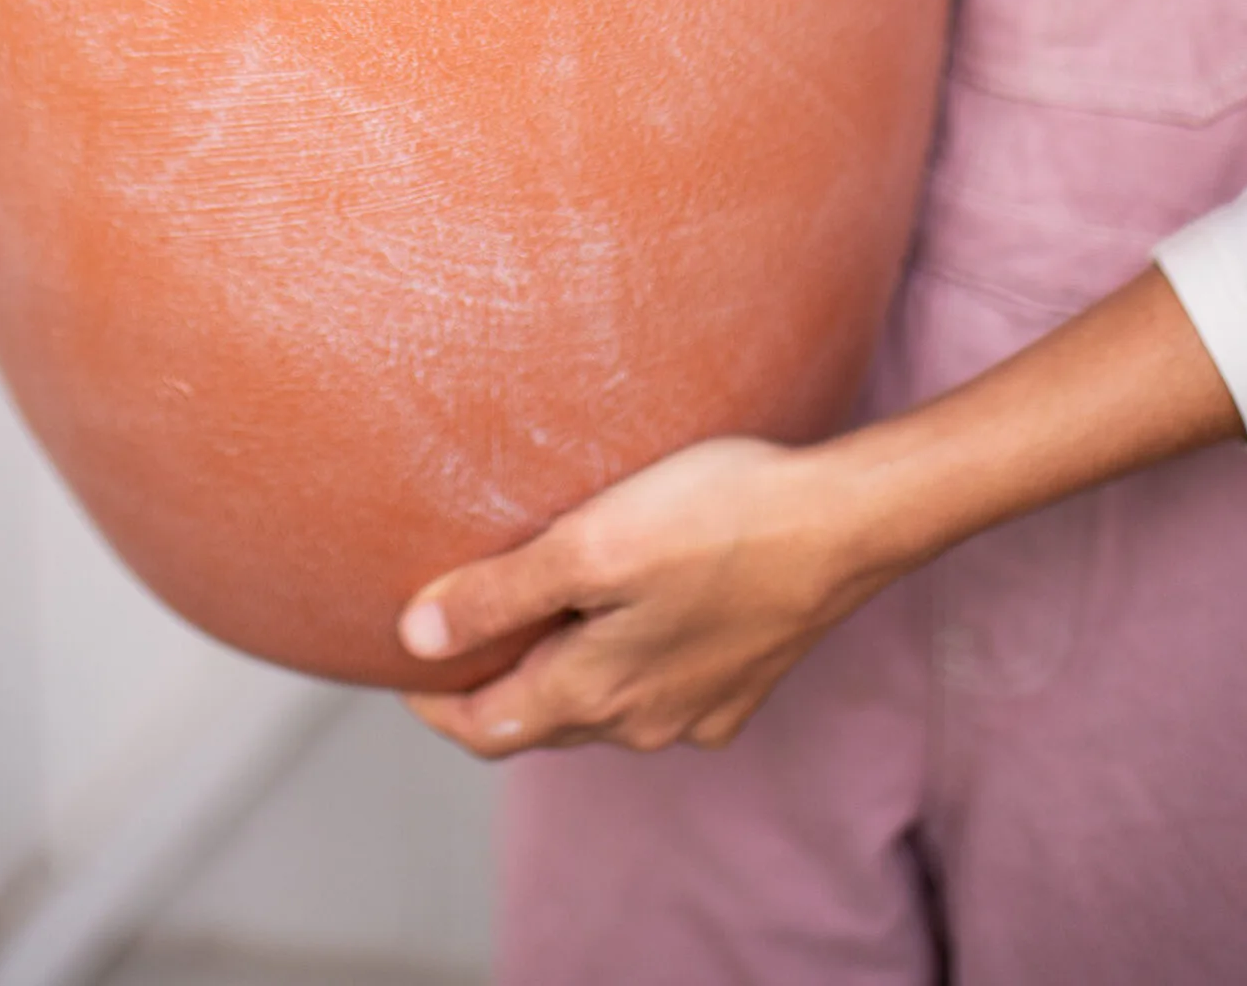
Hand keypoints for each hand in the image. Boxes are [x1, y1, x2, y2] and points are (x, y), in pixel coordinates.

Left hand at [398, 436, 885, 758]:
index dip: (433, 702)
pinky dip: (622, 657)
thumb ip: (500, 594)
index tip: (402, 665)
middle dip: (494, 680)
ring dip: (560, 666)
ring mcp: (701, 708)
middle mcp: (647, 721)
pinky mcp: (742, 681)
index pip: (487, 727)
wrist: (843, 522)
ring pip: (603, 703)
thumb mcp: (589, 544)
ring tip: (536, 606)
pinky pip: (658, 686)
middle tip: (460, 624)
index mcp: (597, 693)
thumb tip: (416, 640)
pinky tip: (627, 608)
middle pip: (542, 717)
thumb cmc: (717, 518)